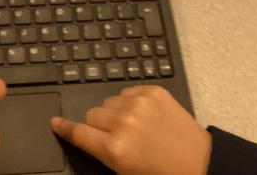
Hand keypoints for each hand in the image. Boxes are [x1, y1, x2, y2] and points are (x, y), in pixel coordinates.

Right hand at [51, 85, 211, 174]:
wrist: (201, 164)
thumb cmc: (163, 174)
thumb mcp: (125, 172)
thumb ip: (102, 152)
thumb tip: (84, 135)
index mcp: (115, 149)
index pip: (78, 133)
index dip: (64, 128)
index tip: (55, 122)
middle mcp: (123, 123)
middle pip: (92, 114)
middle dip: (98, 126)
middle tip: (115, 139)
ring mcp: (139, 103)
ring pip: (108, 101)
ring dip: (114, 113)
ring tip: (134, 128)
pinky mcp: (153, 91)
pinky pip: (127, 92)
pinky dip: (130, 103)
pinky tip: (144, 117)